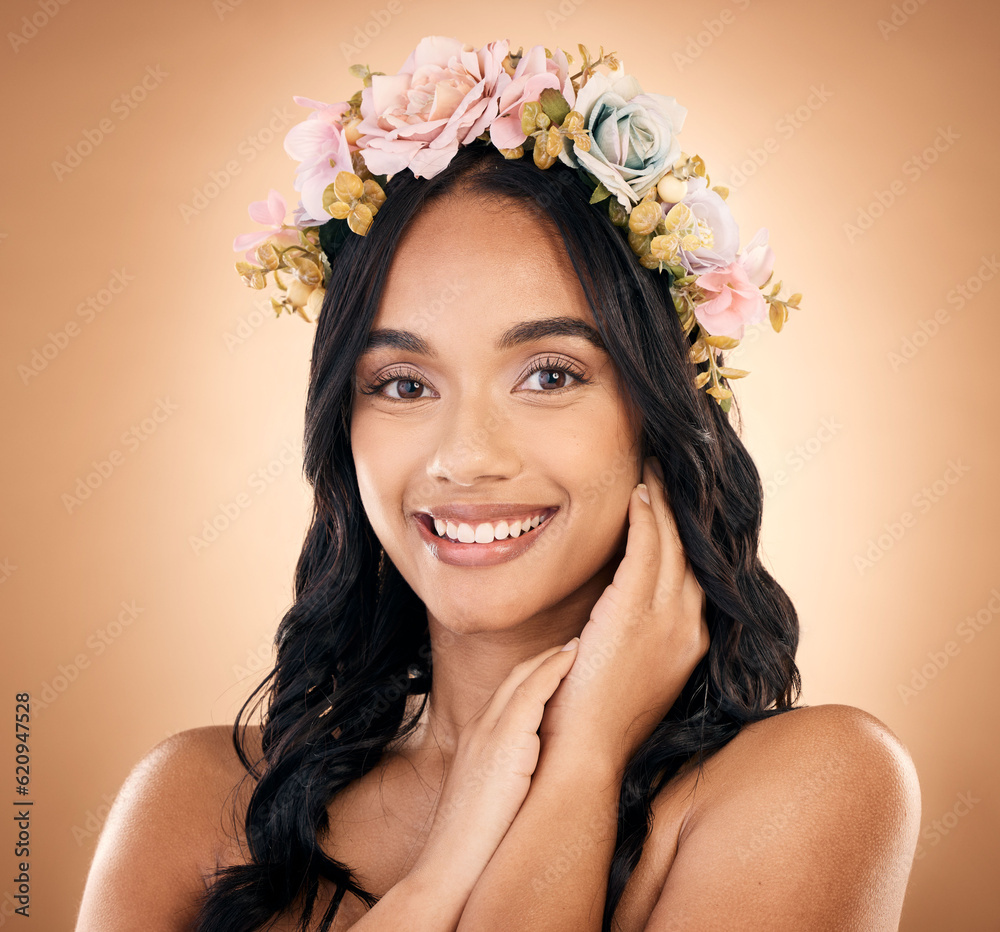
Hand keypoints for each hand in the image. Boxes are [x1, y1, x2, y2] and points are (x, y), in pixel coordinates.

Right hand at [407, 640, 580, 896]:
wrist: (448, 867)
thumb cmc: (472, 845)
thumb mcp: (490, 799)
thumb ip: (508, 776)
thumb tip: (535, 777)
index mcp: (474, 740)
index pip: (506, 693)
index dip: (533, 675)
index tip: (557, 664)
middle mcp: (478, 727)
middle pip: (514, 677)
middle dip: (544, 659)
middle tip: (574, 645)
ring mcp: (488, 731)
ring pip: (523, 677)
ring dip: (553, 657)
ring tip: (579, 645)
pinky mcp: (504, 741)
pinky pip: (532, 692)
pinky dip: (553, 670)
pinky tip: (573, 659)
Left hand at [539, 456, 709, 768]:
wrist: (583, 754)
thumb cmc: (590, 714)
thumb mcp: (626, 669)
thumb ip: (633, 634)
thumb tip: (616, 607)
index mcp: (688, 643)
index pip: (692, 575)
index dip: (683, 536)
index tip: (671, 507)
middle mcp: (690, 628)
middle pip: (690, 552)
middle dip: (678, 510)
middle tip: (666, 473)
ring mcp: (670, 621)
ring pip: (672, 543)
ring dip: (662, 502)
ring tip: (651, 470)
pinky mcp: (638, 614)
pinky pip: (648, 548)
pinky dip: (645, 516)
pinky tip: (636, 493)